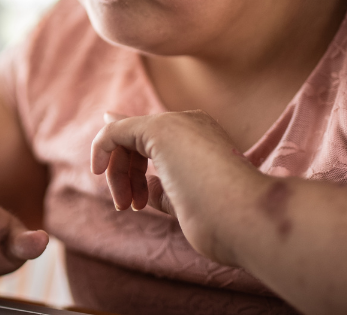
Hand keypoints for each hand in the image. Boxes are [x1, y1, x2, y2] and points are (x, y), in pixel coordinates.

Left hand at [90, 110, 261, 262]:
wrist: (248, 219)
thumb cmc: (225, 223)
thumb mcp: (190, 204)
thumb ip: (166, 191)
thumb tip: (145, 186)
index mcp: (206, 141)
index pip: (157, 138)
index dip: (133, 161)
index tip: (123, 191)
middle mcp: (193, 124)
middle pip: (140, 141)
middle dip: (126, 175)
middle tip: (128, 207)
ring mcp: (178, 123)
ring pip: (127, 139)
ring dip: (118, 174)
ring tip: (127, 206)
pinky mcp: (161, 128)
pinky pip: (116, 132)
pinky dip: (101, 148)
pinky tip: (98, 170)